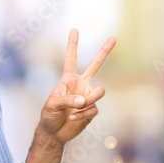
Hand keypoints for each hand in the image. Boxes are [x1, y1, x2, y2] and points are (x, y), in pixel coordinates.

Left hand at [38, 29, 115, 144]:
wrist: (54, 132)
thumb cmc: (49, 115)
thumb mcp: (52, 105)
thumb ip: (67, 100)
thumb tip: (83, 100)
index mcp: (68, 79)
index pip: (71, 58)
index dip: (73, 44)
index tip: (74, 29)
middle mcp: (80, 85)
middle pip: (95, 65)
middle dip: (104, 52)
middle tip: (114, 38)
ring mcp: (88, 96)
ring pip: (99, 92)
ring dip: (88, 100)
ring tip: (77, 107)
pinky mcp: (92, 110)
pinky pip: (93, 109)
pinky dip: (82, 115)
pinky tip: (73, 119)